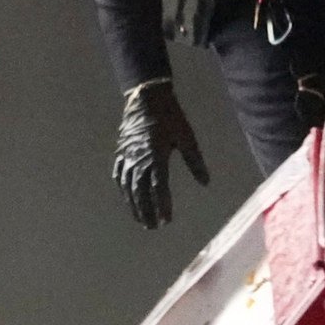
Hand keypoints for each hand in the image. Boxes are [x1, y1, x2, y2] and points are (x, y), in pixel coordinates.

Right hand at [112, 78, 210, 227]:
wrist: (146, 98)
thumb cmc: (170, 117)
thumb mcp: (186, 138)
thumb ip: (195, 162)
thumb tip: (206, 182)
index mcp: (156, 156)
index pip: (159, 188)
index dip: (163, 205)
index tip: (167, 219)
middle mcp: (139, 159)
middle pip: (141, 192)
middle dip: (147, 211)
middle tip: (153, 227)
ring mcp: (127, 157)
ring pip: (128, 187)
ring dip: (134, 205)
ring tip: (141, 220)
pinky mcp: (121, 152)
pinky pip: (119, 176)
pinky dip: (123, 190)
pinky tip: (127, 198)